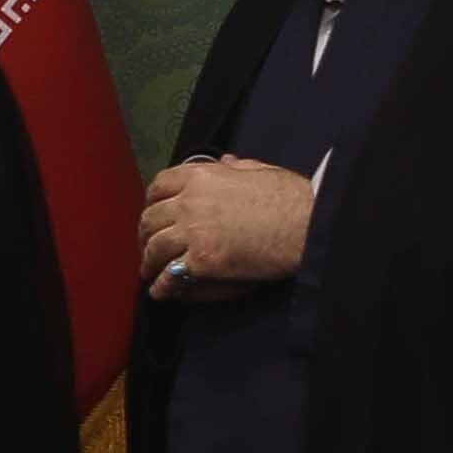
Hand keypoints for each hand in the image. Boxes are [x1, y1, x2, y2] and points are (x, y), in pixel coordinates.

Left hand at [137, 156, 313, 296]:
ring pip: (154, 248)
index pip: (160, 185)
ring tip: (150, 271)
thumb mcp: (262, 171)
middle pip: (151, 218)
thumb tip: (227, 161)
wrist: (307, 224)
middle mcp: (191, 202)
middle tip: (148, 245)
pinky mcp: (203, 261)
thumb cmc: (292, 198)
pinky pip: (171, 274)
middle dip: (145, 234)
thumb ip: (238, 167)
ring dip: (149, 261)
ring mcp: (194, 232)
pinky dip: (162, 285)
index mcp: (202, 176)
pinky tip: (161, 291)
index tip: (152, 212)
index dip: (152, 201)